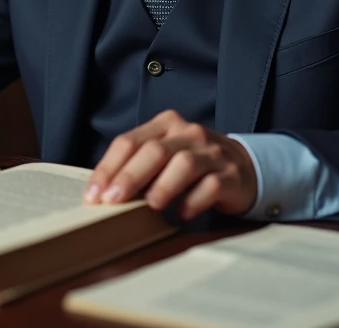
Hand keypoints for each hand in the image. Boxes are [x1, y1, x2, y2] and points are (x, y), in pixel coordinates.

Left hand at [83, 109, 256, 219]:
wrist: (245, 167)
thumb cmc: (194, 164)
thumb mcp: (165, 155)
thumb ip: (138, 166)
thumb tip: (104, 192)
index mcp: (165, 124)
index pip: (129, 141)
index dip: (108, 168)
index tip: (94, 194)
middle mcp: (188, 133)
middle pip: (154, 151)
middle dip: (129, 177)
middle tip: (113, 200)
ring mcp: (211, 152)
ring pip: (183, 164)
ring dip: (163, 186)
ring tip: (150, 206)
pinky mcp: (230, 175)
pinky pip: (210, 186)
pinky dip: (193, 201)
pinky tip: (182, 214)